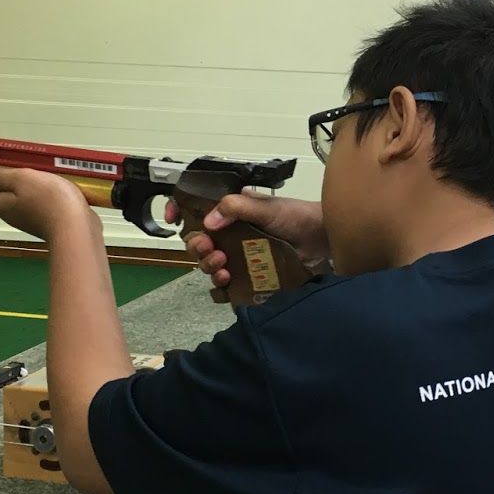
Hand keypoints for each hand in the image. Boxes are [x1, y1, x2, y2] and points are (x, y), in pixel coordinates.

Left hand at [0, 167, 90, 239]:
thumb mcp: (22, 179)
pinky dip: (51, 201)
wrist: (78, 227)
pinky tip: (64, 193)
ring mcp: (35, 224)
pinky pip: (46, 210)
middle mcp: (15, 218)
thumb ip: (0, 177)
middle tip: (31, 175)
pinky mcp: (53, 225)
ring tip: (50, 180)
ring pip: (27, 205)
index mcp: (4, 207)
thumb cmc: (48, 199)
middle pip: (6, 203)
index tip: (4, 177)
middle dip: (15, 187)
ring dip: (35, 192)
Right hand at [164, 191, 328, 298]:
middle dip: (197, 246)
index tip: (171, 218)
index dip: (178, 211)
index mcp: (231, 212)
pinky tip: (228, 282)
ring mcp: (239, 256)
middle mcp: (231, 234)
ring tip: (223, 265)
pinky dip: (221, 287)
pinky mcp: (249, 276)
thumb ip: (236, 208)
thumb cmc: (296, 217)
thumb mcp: (264, 207)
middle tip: (210, 249)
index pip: (195, 209)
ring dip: (209, 266)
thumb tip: (208, 223)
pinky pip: (226, 287)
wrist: (322, 240)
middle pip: (198, 242)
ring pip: (210, 265)